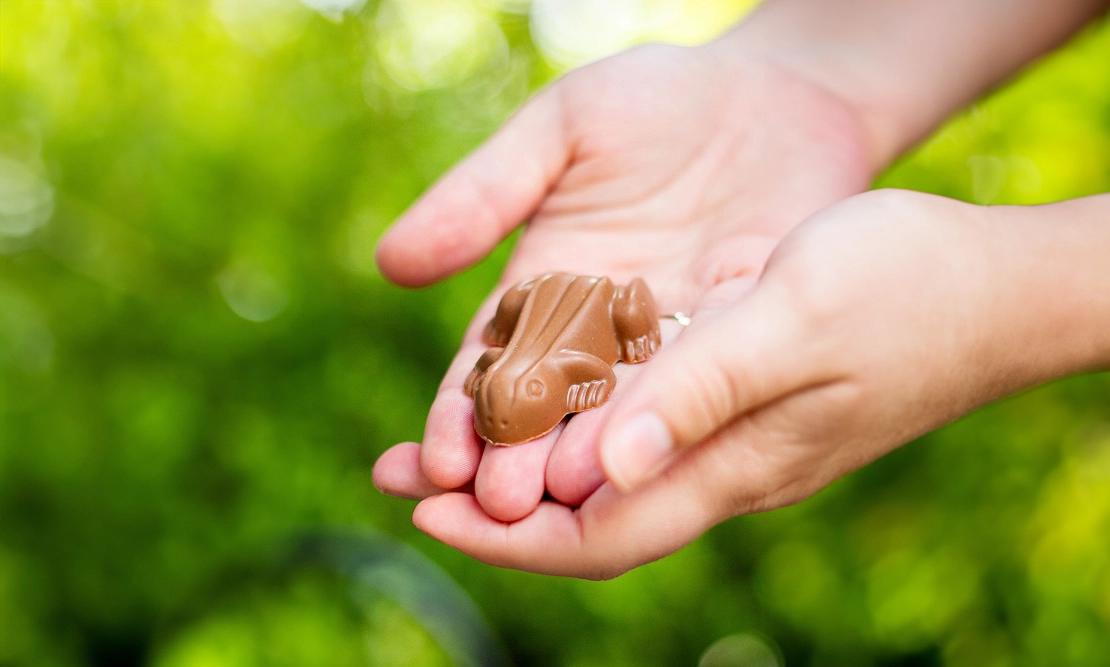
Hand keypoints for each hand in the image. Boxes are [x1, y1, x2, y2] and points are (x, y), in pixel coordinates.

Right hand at [372, 41, 874, 521]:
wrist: (776, 92)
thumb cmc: (657, 100)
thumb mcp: (561, 131)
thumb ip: (484, 194)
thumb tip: (390, 263)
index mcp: (545, 293)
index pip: (488, 370)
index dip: (460, 416)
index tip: (435, 462)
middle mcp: (604, 337)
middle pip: (547, 415)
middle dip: (516, 463)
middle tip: (494, 505)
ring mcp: (674, 347)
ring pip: (620, 420)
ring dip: (587, 465)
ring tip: (560, 505)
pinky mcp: (744, 340)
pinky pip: (705, 388)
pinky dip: (671, 425)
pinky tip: (646, 461)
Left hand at [404, 189, 1107, 577]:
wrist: (991, 284)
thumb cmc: (906, 289)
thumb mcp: (793, 322)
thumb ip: (703, 394)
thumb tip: (603, 468)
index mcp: (732, 463)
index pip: (597, 532)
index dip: (505, 534)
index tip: (424, 507)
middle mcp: (721, 465)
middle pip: (580, 513)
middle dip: (486, 504)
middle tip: (398, 471)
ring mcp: (728, 436)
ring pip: (598, 470)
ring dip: (514, 458)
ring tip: (438, 439)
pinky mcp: (734, 396)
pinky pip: (630, 426)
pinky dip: (563, 417)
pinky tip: (529, 390)